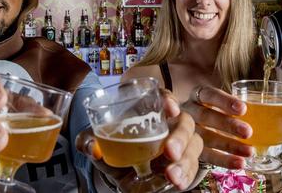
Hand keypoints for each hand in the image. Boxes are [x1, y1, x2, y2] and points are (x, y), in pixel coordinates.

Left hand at [76, 89, 202, 190]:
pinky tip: (178, 183)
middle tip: (169, 152)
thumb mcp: (95, 140)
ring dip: (186, 160)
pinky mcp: (183, 163)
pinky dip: (187, 175)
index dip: (169, 99)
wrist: (118, 169)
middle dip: (180, 137)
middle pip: (185, 122)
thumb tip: (93, 148)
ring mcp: (179, 143)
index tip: (170, 109)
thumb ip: (87, 140)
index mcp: (148, 109)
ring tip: (172, 176)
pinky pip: (193, 166)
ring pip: (193, 145)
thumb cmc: (111, 145)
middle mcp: (169, 123)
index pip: (164, 97)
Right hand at [181, 86, 252, 168]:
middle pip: (205, 116)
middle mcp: (188, 112)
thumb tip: (269, 114)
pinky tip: (239, 163)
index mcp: (196, 96)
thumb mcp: (215, 104)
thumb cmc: (208, 112)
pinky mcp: (187, 150)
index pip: (208, 95)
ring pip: (205, 138)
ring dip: (228, 145)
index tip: (243, 109)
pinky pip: (204, 156)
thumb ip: (232, 107)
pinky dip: (223, 160)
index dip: (224, 101)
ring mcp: (185, 132)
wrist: (182, 131)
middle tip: (248, 132)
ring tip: (249, 151)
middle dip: (227, 124)